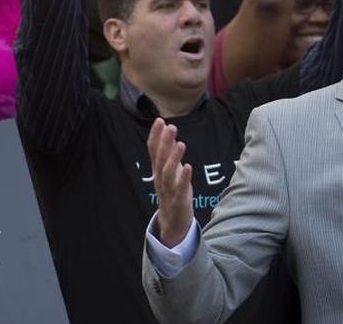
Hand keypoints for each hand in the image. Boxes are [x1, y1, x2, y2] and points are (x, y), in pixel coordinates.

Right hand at [147, 118, 193, 247]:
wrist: (172, 222)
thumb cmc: (172, 192)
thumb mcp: (168, 171)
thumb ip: (167, 154)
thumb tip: (169, 133)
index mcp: (157, 171)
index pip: (153, 151)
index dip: (155, 136)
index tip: (159, 120)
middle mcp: (160, 179)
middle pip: (160, 159)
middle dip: (164, 142)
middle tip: (170, 126)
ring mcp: (168, 190)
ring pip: (168, 173)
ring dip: (173, 158)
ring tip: (180, 144)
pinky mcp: (178, 200)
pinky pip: (179, 188)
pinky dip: (183, 178)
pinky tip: (188, 167)